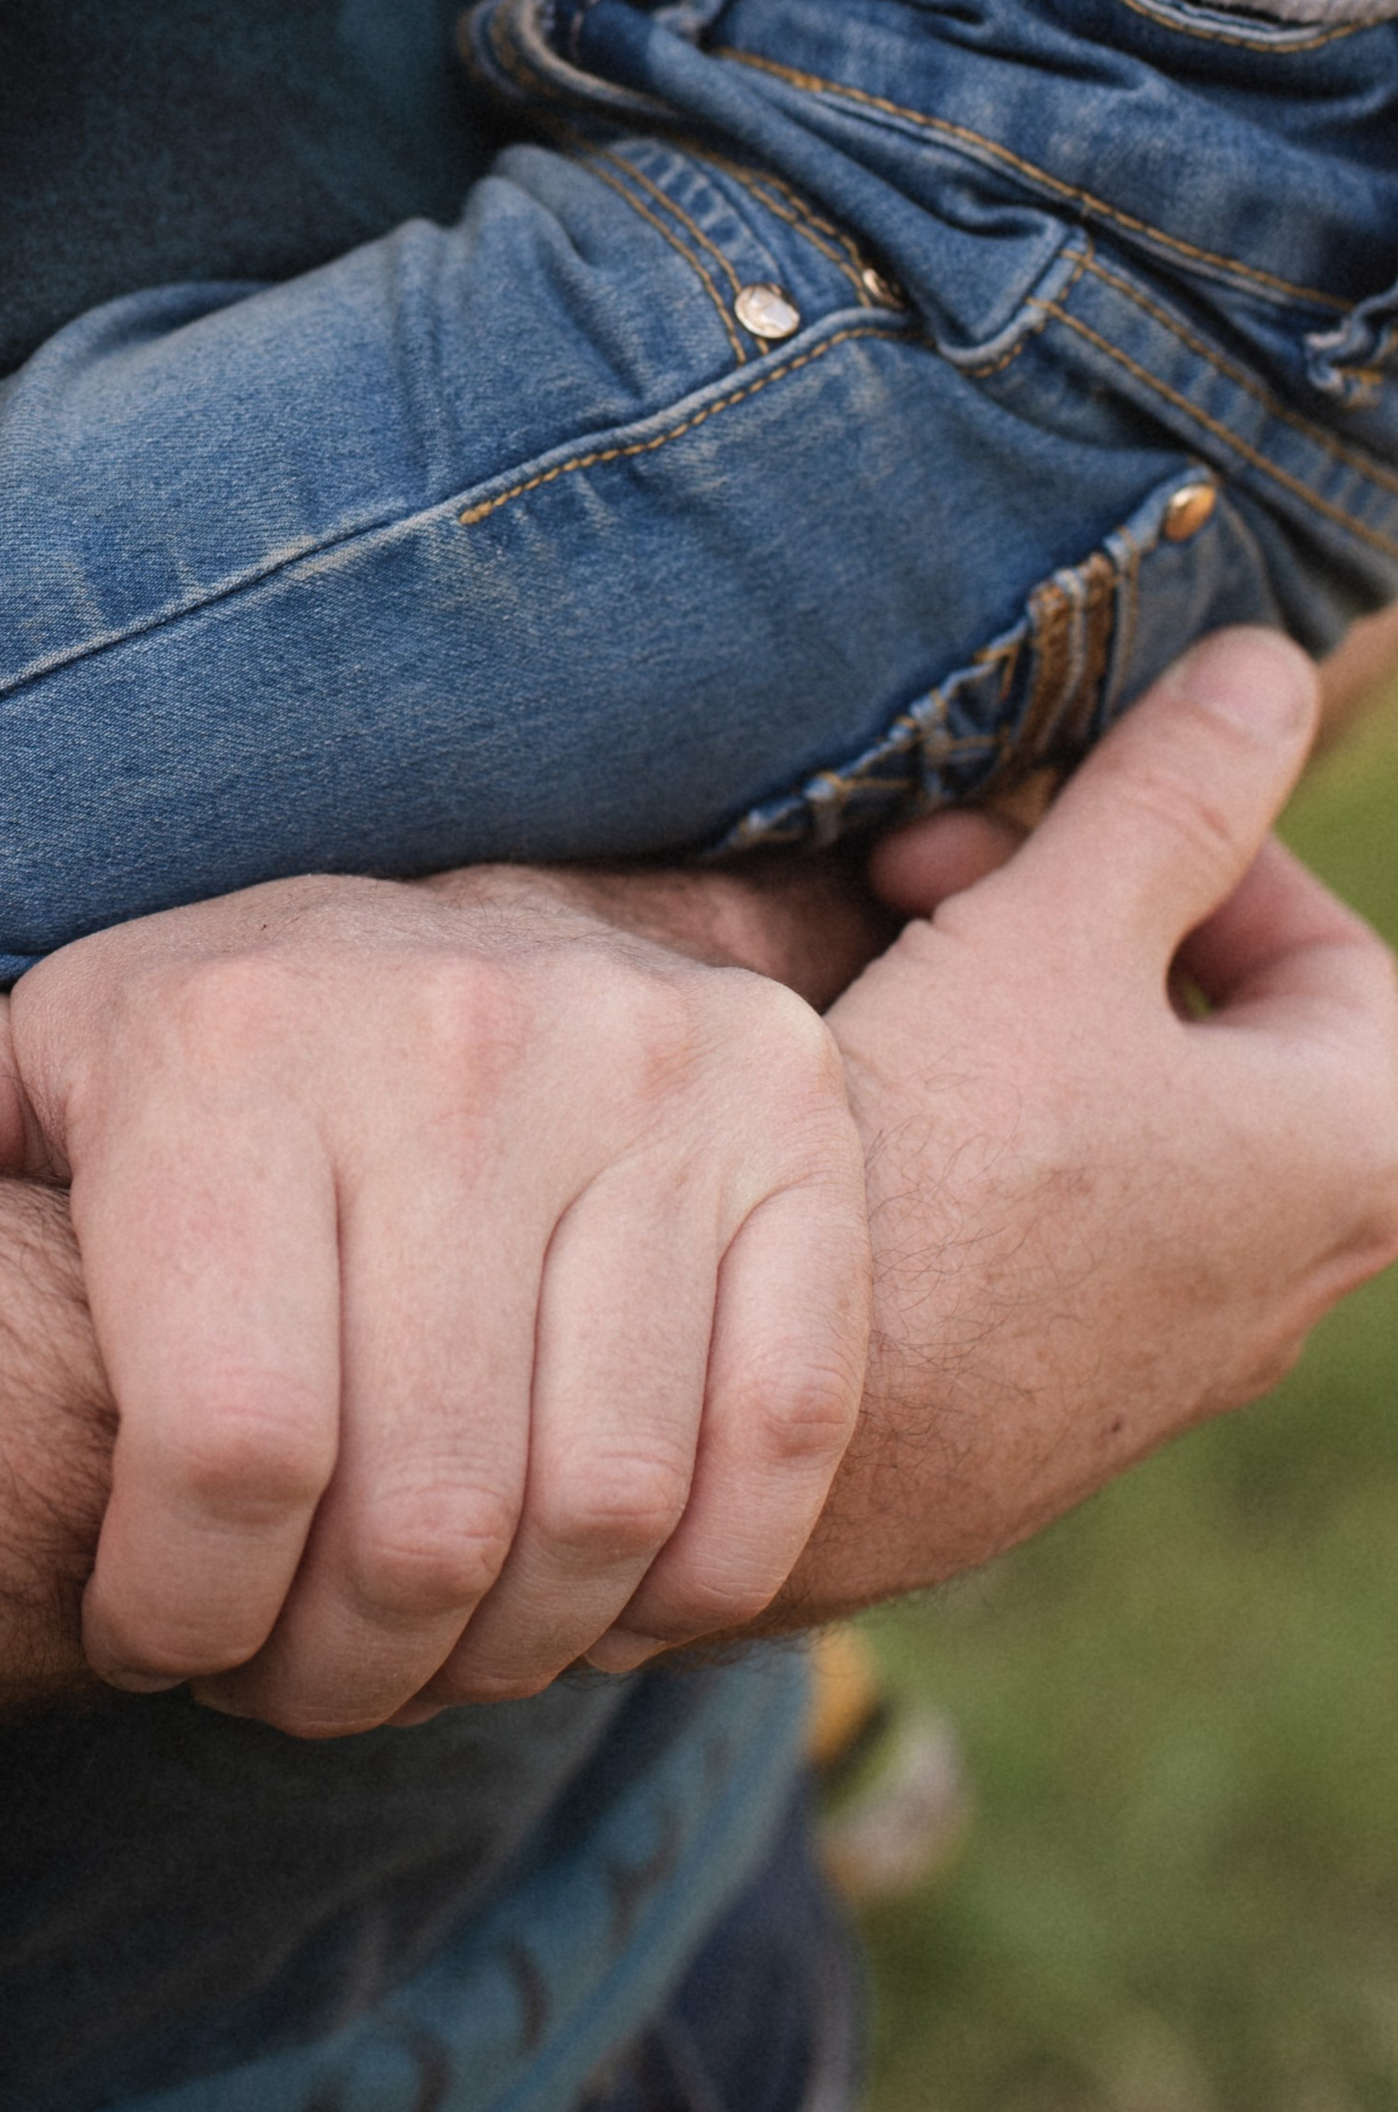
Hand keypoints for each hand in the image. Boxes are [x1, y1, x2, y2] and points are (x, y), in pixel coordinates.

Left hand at [0, 871, 870, 1733]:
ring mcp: (655, 1075)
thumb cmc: (228, 1054)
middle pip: (422, 1517)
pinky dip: (692, 1578)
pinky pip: (776, 1446)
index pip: (230, 1456)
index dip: (189, 1613)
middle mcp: (459, 1036)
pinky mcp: (802, 1132)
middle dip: (338, 1668)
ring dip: (510, 1651)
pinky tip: (588, 1583)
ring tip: (423, 1644)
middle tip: (294, 1679)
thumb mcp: (55, 1059)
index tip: (158, 1633)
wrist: (492, 927)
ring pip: (601, 1509)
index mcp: (238, 1036)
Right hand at [762, 625, 1397, 1625]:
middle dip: (1083, 919)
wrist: (771, 1442)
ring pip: (1124, 1123)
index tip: (1072, 821)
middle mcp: (1286, 1281)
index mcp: (1355, 1163)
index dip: (1211, 850)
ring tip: (882, 965)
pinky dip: (977, 1126)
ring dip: (1018, 1014)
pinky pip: (1045, 1217)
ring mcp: (1163, 1355)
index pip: (1345, 963)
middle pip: (1222, 1036)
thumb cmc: (942, 1184)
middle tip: (937, 872)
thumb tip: (1272, 669)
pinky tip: (856, 1097)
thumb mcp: (1051, 938)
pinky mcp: (1044, 1394)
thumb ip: (1171, 795)